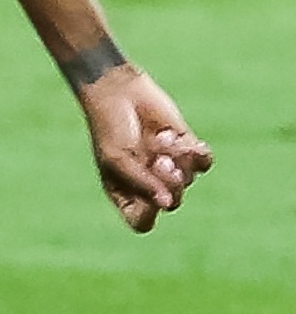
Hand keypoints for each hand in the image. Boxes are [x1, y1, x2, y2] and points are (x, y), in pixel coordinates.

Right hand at [76, 63, 213, 232]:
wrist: (120, 91)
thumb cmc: (110, 128)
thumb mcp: (118, 158)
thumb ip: (142, 182)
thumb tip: (167, 204)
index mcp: (125, 192)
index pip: (143, 222)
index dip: (148, 214)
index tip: (148, 197)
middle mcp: (148, 184)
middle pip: (173, 203)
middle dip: (171, 183)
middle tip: (161, 163)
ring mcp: (168, 167)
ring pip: (189, 180)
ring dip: (179, 161)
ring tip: (162, 139)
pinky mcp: (185, 148)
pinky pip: (203, 163)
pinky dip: (196, 153)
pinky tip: (180, 139)